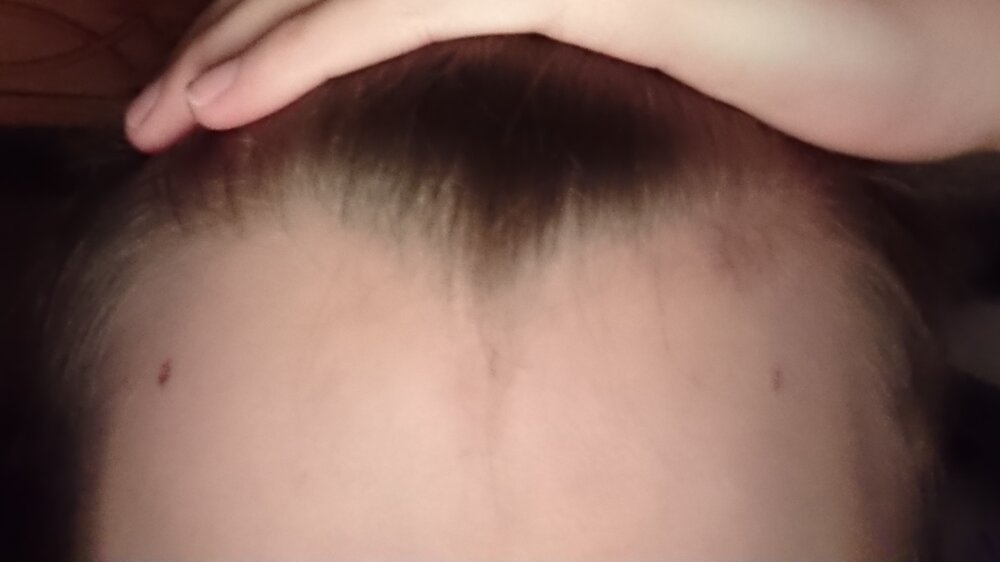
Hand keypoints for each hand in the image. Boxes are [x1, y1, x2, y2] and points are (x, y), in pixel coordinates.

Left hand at [126, 0, 999, 160]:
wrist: (921, 49)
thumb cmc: (803, 71)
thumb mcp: (651, 62)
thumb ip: (552, 55)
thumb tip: (477, 93)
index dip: (275, 34)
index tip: (216, 99)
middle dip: (229, 41)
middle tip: (158, 112)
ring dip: (237, 50)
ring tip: (165, 120)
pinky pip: (407, 5)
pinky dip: (307, 49)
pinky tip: (236, 98)